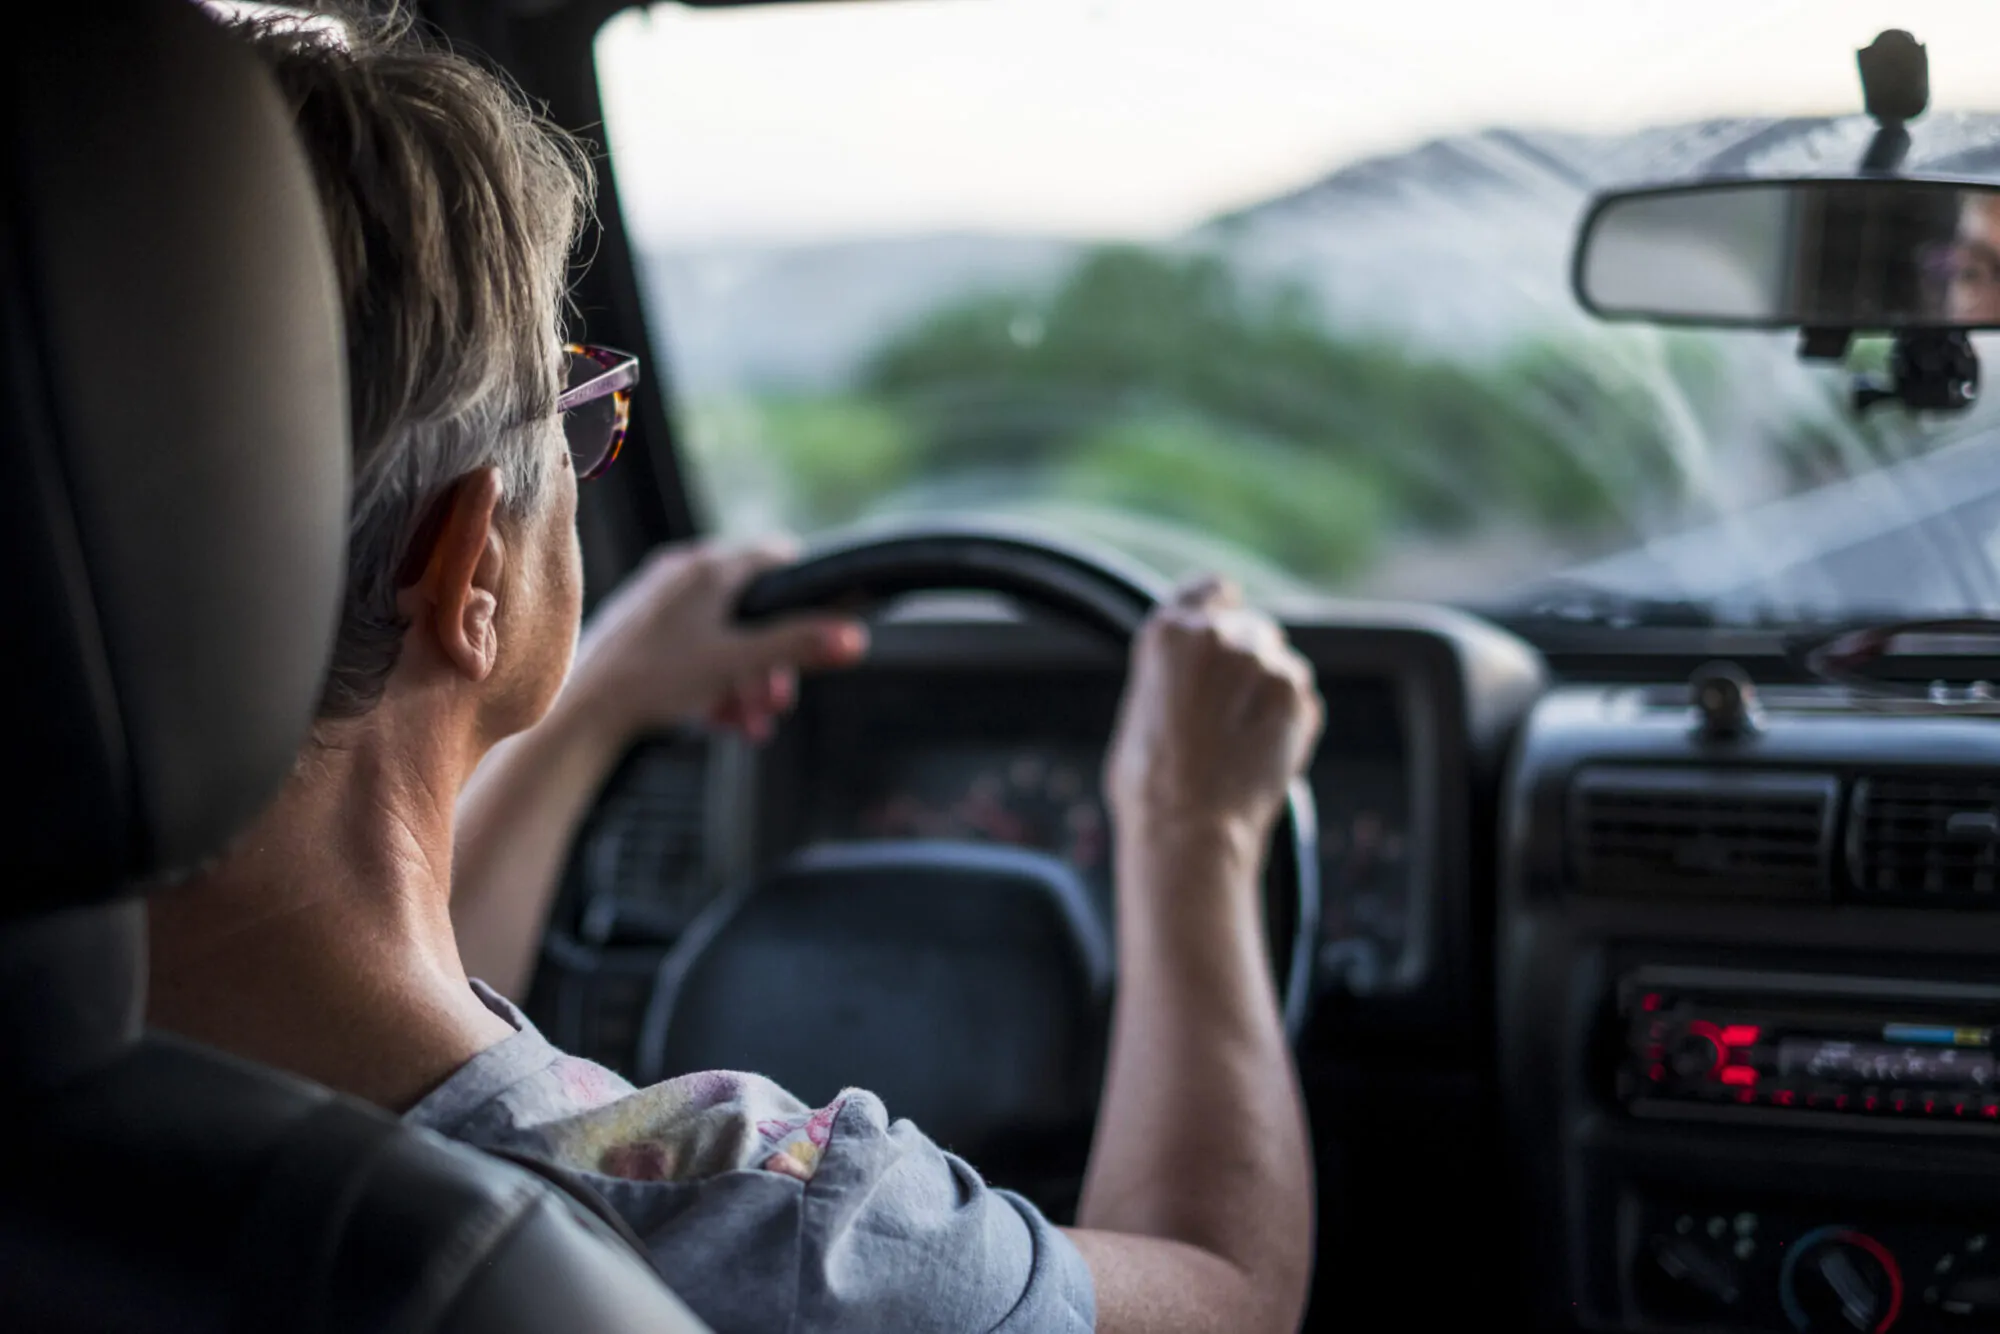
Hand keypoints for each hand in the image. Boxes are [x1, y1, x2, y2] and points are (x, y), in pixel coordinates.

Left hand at [563, 540, 867, 742]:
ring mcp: (656, 600)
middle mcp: (681, 573)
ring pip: (721, 634)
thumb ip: (797, 647)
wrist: (582, 709)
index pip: (774, 559)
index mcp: (708, 568)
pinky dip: (712, 679)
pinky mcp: (638, 629)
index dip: (803, 594)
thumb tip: (854, 637)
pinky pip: (692, 647)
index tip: (820, 627)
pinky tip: (716, 718)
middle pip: (749, 609)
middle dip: (771, 661)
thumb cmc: (655, 679)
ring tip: (746, 722)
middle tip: (777, 702)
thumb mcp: (739, 663)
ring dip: (744, 679)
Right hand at [1104, 578, 1321, 849]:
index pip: (1210, 590)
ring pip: (1281, 664)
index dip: (1223, 602)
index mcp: (1167, 633)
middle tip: (1233, 713)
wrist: (1188, 826)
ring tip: (1244, 743)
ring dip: (1271, 693)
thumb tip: (1192, 678)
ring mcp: (1260, 659)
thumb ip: (1173, 676)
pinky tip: (1264, 753)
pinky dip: (1290, 720)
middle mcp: (1216, 634)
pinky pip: (1300, 697)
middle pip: (1253, 628)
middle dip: (1250, 661)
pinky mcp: (1293, 692)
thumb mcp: (1141, 710)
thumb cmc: (1150, 785)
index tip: (1232, 611)